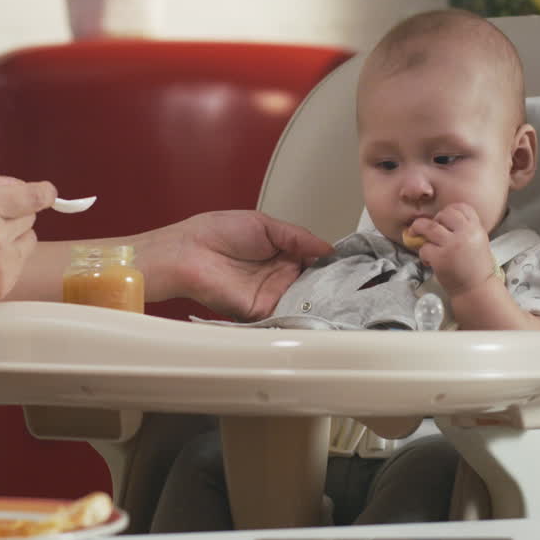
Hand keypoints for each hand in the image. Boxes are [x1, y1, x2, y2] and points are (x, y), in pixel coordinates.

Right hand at [0, 169, 55, 323]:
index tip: (48, 194)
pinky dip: (6, 260)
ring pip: (30, 240)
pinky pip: (19, 264)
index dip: (44, 193)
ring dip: (14, 238)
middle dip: (14, 215)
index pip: (34, 196)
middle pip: (31, 217)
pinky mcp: (0, 286)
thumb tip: (20, 186)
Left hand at [137, 210, 332, 319]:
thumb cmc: (216, 232)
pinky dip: (301, 313)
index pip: (313, 262)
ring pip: (303, 301)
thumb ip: (299, 237)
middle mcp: (276, 275)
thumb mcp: (266, 224)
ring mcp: (270, 294)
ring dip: (319, 299)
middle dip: (330, 284)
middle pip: (312, 284)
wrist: (189, 253)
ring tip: (340, 294)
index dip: (330, 264)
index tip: (349, 265)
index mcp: (279, 252)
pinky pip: (285, 315)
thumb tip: (327, 248)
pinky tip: (317, 306)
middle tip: (350, 282)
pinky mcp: (260, 310)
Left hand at [412, 203, 495, 295]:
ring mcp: (452, 246)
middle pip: (445, 214)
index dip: (450, 210)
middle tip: (432, 229)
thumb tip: (442, 220)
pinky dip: (423, 254)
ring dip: (419, 229)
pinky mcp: (440, 258)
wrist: (477, 289)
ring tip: (415, 233)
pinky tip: (428, 260)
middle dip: (436, 219)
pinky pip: (424, 248)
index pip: (462, 207)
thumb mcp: (478, 242)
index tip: (444, 218)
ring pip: (428, 227)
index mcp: (476, 229)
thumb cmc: (476, 267)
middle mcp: (465, 234)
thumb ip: (465, 229)